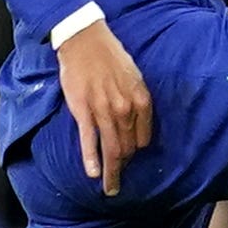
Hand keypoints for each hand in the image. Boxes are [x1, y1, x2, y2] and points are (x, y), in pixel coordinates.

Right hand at [56, 20, 151, 196]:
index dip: (137, 151)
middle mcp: (125, 109)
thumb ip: (137, 101)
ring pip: (111, 150)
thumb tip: (137, 123)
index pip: (143, 139)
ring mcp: (104, 111)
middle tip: (118, 182)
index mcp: (141, 100)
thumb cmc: (111, 56)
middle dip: (123, 167)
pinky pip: (88, 141)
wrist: (85, 39)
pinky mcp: (83, 111)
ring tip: (110, 188)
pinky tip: (92, 174)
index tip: (130, 158)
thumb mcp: (134, 76)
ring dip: (111, 173)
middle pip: (127, 148)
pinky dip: (91, 160)